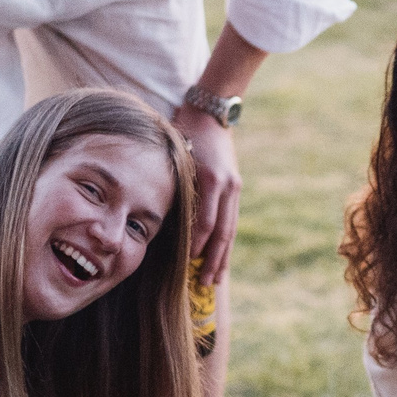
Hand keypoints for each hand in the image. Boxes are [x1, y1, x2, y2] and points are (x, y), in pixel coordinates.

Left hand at [172, 106, 242, 286]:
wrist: (211, 112)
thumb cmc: (184, 132)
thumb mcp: (177, 156)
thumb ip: (174, 185)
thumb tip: (161, 216)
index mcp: (210, 179)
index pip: (206, 222)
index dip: (197, 245)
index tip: (187, 264)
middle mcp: (226, 186)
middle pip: (222, 232)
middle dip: (213, 260)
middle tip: (204, 284)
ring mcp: (234, 187)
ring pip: (230, 230)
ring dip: (223, 256)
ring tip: (216, 279)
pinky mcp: (235, 187)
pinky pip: (231, 220)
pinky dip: (226, 241)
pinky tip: (221, 257)